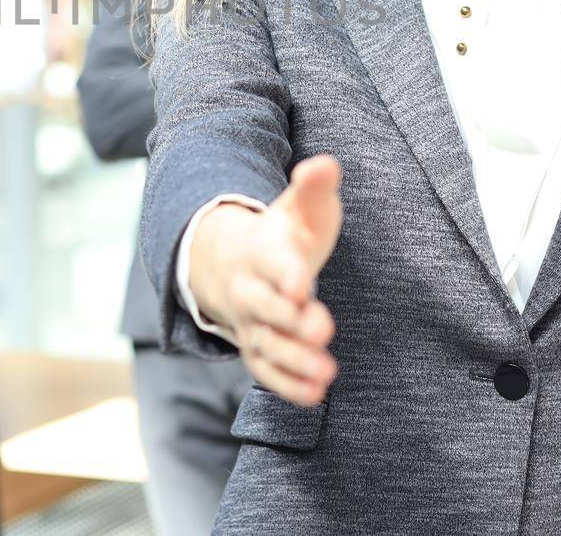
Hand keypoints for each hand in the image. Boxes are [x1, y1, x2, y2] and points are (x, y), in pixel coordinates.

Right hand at [188, 154, 342, 405]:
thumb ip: (313, 187)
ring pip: (265, 345)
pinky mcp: (256, 350)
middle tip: (325, 329)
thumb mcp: (298, 207)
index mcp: (260, 250)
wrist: (232, 262)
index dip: (285, 272)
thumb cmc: (281, 234)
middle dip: (292, 321)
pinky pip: (265, 372)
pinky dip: (286, 385)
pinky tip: (315, 396)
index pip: (271, 262)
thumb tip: (325, 164)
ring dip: (294, 360)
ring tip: (327, 374)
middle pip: (265, 307)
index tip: (301, 284)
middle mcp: (248, 289)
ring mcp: (249, 323)